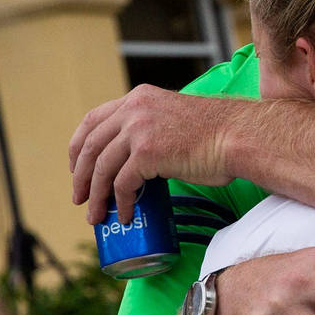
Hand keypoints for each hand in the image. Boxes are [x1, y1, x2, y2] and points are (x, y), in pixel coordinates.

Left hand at [70, 85, 238, 223]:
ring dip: (97, 196)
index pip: (93, 119)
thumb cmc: (214, 135)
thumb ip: (151, 129)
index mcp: (138, 98)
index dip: (79, 147)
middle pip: (91, 145)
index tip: (77, 169)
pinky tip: (126, 216)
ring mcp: (139, 129)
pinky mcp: (147, 152)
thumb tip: (135, 162)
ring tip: (97, 216)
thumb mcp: (172, 119)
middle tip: (81, 199)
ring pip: (102, 167)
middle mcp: (134, 108)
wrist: (237, 136)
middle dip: (81, 176)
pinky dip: (120, 203)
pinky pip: (122, 183)